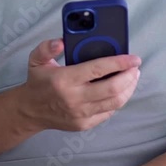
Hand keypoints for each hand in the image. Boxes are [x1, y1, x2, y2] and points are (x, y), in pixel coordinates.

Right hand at [19, 38, 140, 132]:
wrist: (29, 111)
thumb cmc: (38, 81)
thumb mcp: (36, 59)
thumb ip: (47, 47)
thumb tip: (61, 41)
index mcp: (65, 79)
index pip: (98, 69)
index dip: (119, 62)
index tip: (133, 58)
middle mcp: (74, 98)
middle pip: (112, 88)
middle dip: (129, 76)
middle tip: (136, 66)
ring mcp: (80, 114)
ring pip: (115, 102)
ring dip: (129, 88)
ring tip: (133, 76)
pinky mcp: (84, 124)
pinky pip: (109, 112)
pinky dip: (119, 100)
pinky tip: (121, 89)